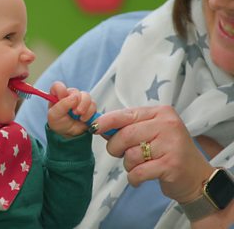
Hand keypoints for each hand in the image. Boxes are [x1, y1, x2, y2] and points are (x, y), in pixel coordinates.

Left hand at [47, 81, 96, 136]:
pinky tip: (84, 119)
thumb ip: (62, 105)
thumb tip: (74, 97)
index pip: (58, 86)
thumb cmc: (59, 124)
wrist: (70, 135)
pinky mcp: (89, 106)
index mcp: (57, 96)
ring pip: (86, 96)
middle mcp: (69, 96)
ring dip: (84, 107)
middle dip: (77, 102)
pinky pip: (93, 104)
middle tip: (74, 112)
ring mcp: (80, 100)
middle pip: (75, 91)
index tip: (63, 97)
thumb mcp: (54, 116)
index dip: (61, 90)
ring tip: (79, 117)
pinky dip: (89, 113)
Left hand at [93, 105, 214, 203]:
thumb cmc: (167, 152)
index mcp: (161, 113)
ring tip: (139, 166)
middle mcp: (168, 125)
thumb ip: (128, 127)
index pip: (126, 114)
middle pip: (125, 135)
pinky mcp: (171, 165)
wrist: (196, 177)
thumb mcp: (150, 133)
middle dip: (115, 147)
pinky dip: (134, 178)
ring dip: (128, 165)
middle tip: (119, 154)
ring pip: (130, 155)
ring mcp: (171, 144)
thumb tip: (99, 126)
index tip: (94, 127)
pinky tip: (140, 178)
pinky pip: (138, 172)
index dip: (107, 121)